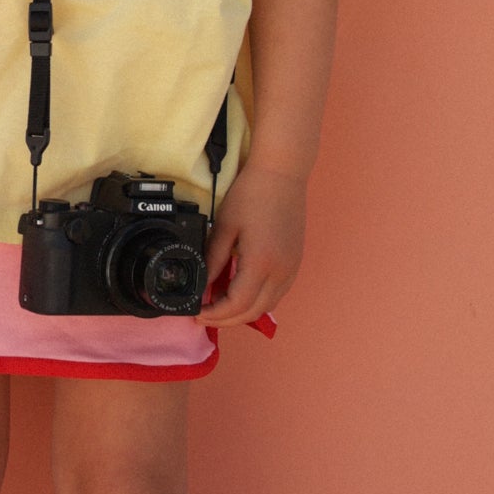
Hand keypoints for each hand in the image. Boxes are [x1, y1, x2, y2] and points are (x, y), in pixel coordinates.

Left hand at [199, 161, 306, 326]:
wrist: (282, 174)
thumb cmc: (251, 195)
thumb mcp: (224, 227)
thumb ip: (212, 260)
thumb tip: (203, 285)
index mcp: (261, 263)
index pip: (237, 305)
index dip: (216, 314)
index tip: (198, 313)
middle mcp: (281, 271)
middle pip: (254, 312)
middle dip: (227, 319)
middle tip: (205, 315)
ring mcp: (292, 268)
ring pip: (268, 306)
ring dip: (244, 312)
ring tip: (219, 304)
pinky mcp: (295, 262)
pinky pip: (277, 293)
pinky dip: (258, 300)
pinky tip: (241, 292)